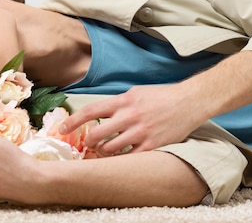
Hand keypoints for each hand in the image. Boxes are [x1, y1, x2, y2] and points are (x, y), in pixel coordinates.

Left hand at [59, 84, 202, 154]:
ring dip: (104, 152)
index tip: (61, 129)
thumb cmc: (162, 96)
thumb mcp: (136, 92)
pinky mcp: (152, 144)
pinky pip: (129, 157)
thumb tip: (101, 112)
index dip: (73, 121)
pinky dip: (122, 158)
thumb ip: (118, 102)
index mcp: (123, 101)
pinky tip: (123, 156)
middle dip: (89, 143)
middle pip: (97, 134)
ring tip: (106, 150)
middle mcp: (129, 116)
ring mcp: (140, 132)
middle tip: (89, 145)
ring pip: (110, 149)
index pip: (91, 111)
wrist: (190, 101)